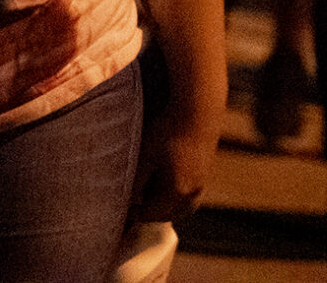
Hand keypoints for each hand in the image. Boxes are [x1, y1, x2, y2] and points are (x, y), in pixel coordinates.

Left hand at [128, 97, 217, 222]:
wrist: (198, 111)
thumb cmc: (167, 131)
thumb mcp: (145, 155)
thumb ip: (135, 179)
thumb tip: (126, 198)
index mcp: (177, 191)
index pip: (152, 214)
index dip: (135, 213)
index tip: (121, 209)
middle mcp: (193, 193)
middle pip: (168, 214)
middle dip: (150, 213)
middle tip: (132, 204)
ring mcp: (202, 184)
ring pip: (181, 207)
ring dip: (164, 206)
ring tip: (146, 194)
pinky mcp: (205, 174)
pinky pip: (190, 196)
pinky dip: (175, 197)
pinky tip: (163, 182)